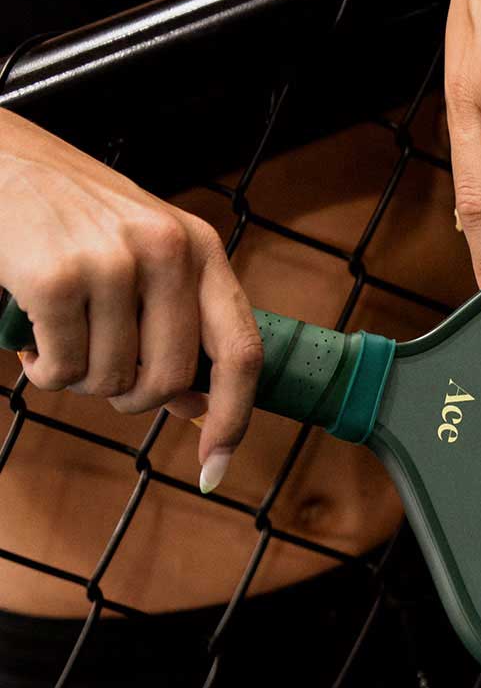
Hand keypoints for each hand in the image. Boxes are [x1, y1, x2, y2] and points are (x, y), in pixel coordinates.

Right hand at [0, 109, 262, 492]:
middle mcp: (169, 250)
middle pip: (170, 380)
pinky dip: (43, 371)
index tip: (215, 467)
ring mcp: (113, 260)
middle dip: (131, 398)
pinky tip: (31, 340)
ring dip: (80, 380)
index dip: (234, 417)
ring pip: (112, 380)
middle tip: (101, 375)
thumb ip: (178, 325)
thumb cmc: (73, 221)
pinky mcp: (56, 276)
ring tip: (61, 339)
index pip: (242, 350)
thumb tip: (197, 407)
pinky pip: (61, 369)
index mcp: (202, 249)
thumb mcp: (144, 259)